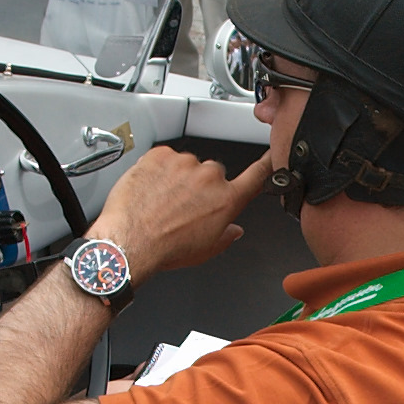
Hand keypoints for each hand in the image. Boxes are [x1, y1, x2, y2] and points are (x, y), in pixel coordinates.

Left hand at [91, 143, 268, 280]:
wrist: (131, 241)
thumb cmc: (166, 247)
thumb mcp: (206, 249)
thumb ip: (226, 235)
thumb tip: (233, 230)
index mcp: (226, 199)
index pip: (257, 175)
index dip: (268, 163)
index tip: (273, 155)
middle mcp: (210, 176)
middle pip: (211, 173)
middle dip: (199, 185)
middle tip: (181, 204)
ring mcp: (185, 163)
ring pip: (185, 165)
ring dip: (175, 177)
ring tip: (160, 200)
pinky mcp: (160, 154)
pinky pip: (163, 158)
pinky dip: (156, 170)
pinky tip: (149, 190)